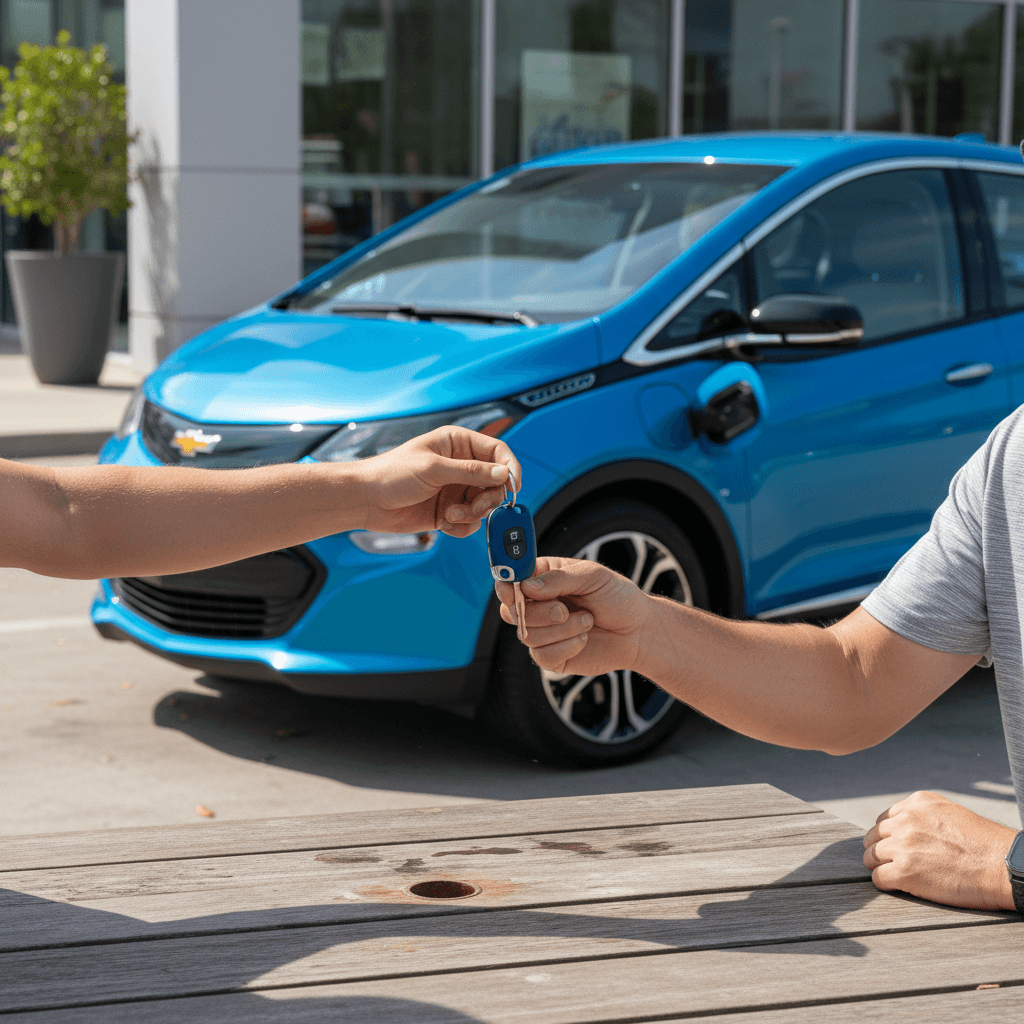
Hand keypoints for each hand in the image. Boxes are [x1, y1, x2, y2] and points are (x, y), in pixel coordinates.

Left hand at [354, 426, 520, 537]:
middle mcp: (460, 466)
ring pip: (485, 505)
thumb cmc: (391, 474)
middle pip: (496, 483)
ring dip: (472, 514)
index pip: (497, 451)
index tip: (513, 485)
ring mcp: (456, 489)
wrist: (366, 501)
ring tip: (451, 515)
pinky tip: (444, 522)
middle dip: (489, 499)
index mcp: (457, 444)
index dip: (509, 468)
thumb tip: (503, 473)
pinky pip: (470, 522)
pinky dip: (462, 526)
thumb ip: (471, 472)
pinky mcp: (449, 511)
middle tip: (476, 508)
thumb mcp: (434, 469)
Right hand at [495, 557, 652, 674]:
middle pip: (512, 611)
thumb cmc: (617, 597)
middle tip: (564, 610)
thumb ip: (559, 579)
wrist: (638, 631)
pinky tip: (584, 639)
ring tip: (588, 621)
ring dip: (561, 629)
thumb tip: (527, 586)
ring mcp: (542, 631)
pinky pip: (542, 656)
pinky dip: (566, 647)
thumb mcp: (592, 576)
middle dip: (539, 612)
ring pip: (528, 635)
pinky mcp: (551, 656)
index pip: (510, 579)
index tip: (513, 590)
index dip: (506, 585)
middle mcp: (537, 605)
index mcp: (543, 578)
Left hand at [862, 790, 1015, 909]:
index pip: (885, 819)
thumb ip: (924, 816)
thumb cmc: (984, 845)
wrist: (1003, 866)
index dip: (889, 836)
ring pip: (871, 857)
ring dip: (881, 867)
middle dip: (881, 850)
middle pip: (874, 836)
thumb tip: (903, 826)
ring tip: (898, 876)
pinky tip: (899, 887)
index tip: (898, 847)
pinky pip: (878, 878)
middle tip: (894, 863)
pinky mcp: (904, 872)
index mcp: (917, 803)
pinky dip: (885, 884)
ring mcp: (903, 845)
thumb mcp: (950, 814)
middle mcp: (906, 820)